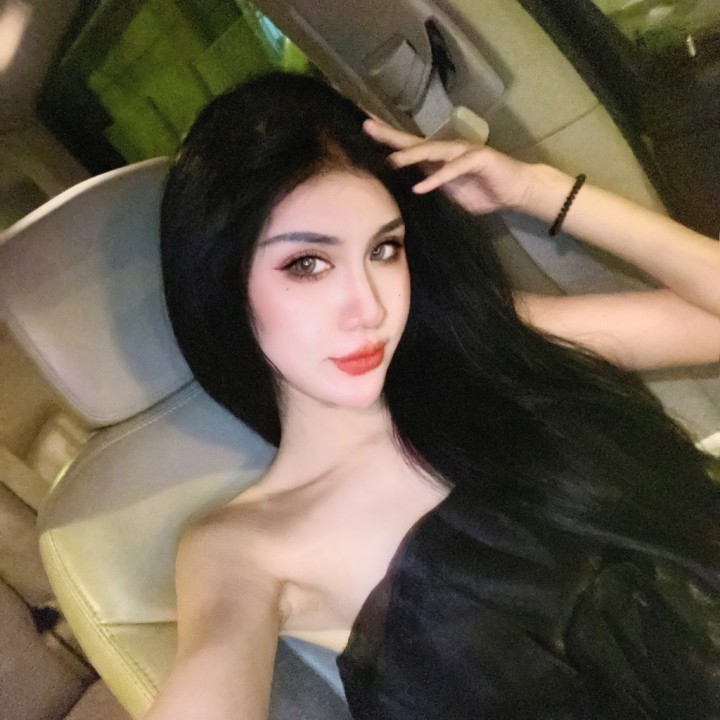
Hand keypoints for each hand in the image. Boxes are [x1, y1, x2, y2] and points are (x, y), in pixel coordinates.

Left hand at [363, 117, 532, 214]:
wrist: (517, 191)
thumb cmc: (484, 193)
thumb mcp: (450, 194)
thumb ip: (431, 187)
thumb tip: (407, 190)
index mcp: (439, 159)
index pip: (409, 146)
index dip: (387, 138)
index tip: (365, 129)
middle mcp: (448, 150)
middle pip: (415, 141)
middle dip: (390, 135)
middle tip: (367, 126)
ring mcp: (463, 152)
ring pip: (433, 152)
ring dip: (411, 156)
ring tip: (391, 161)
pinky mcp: (478, 159)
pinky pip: (454, 169)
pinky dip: (437, 179)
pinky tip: (420, 187)